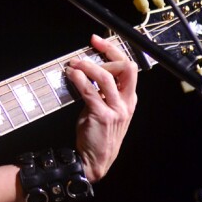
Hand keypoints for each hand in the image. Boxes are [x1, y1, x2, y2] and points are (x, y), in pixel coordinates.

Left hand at [64, 34, 137, 180]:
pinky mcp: (102, 115)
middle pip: (125, 68)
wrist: (94, 159)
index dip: (114, 51)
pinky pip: (90, 92)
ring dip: (88, 67)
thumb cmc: (98, 133)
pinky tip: (71, 75)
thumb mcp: (107, 109)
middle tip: (90, 46)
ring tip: (74, 64)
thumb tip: (88, 70)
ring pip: (106, 78)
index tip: (97, 41)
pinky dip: (79, 80)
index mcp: (129, 99)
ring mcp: (116, 110)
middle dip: (108, 52)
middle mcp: (126, 103)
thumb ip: (103, 92)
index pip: (129, 68)